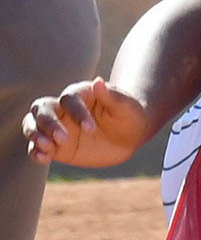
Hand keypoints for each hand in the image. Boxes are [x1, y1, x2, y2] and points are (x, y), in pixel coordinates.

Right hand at [25, 77, 148, 169]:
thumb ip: (112, 97)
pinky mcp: (54, 146)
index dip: (76, 112)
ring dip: (35, 135)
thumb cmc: (130, 117)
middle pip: (41, 109)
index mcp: (81, 94)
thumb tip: (98, 81)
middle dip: (48, 123)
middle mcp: (63, 109)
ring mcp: (56, 127)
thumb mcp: (127, 108)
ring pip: (31, 125)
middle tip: (63, 138)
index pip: (69, 99)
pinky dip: (35, 152)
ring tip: (47, 147)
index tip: (90, 128)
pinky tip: (43, 158)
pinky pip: (36, 147)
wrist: (129, 137)